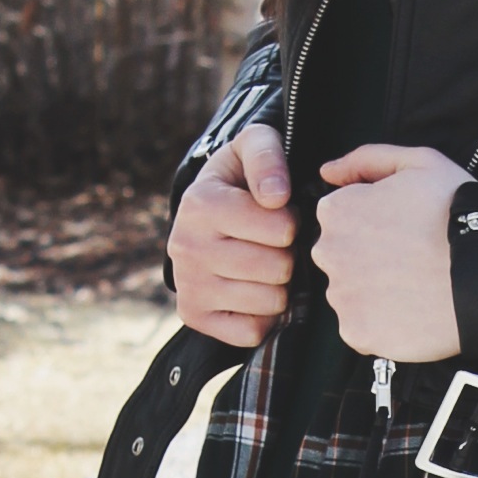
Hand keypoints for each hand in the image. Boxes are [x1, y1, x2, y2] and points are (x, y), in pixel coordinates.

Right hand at [172, 123, 293, 345]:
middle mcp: (186, 246)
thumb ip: (267, 156)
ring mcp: (188, 284)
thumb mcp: (253, 146)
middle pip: (279, 268)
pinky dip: (263, 316)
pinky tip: (251, 291)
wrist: (204, 212)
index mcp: (200, 203)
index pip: (282, 229)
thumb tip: (275, 198)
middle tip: (271, 243)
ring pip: (270, 301)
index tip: (277, 213)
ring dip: (279, 286)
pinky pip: (253, 331)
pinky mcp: (193, 315)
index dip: (291, 222)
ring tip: (262, 264)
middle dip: (287, 255)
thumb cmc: (240, 178)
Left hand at [312, 143, 465, 359]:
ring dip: (375, 293)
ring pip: (351, 295)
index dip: (375, 223)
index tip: (403, 230)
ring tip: (415, 288)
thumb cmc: (456, 213)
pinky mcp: (357, 332)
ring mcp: (341, 296)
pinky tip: (412, 312)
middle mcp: (328, 253)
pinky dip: (383, 325)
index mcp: (337, 210)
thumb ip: (366, 159)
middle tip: (411, 261)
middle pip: (342, 258)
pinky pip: (363, 330)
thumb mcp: (418, 162)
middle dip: (369, 259)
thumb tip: (328, 172)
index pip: (341, 219)